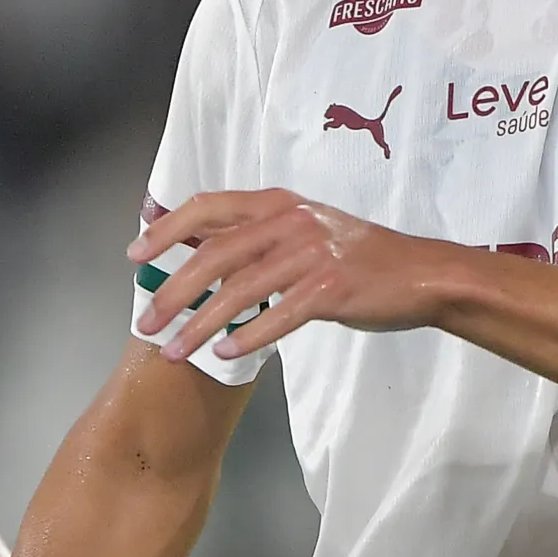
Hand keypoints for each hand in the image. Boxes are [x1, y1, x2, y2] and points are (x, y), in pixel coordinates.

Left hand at [130, 190, 455, 363]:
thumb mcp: (300, 230)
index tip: (135, 254)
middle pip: (216, 254)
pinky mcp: (332, 289)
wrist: (422, 273)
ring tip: (175, 351)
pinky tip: (227, 353)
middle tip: (146, 321)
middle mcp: (291, 221)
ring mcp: (312, 254)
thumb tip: (189, 237)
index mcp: (278, 203)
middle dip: (174, 291)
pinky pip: (280, 315)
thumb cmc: (355, 256)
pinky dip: (250, 335)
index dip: (167, 229)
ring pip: (241, 289)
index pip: (209, 207)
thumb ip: (250, 233)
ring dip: (202, 324)